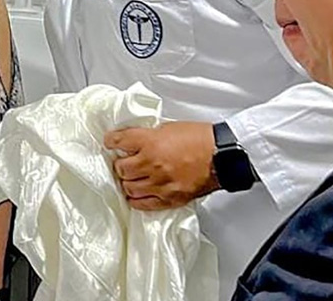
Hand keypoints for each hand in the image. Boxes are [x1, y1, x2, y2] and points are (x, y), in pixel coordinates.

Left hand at [104, 121, 219, 210]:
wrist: (222, 155)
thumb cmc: (201, 139)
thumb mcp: (169, 128)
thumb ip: (148, 136)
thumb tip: (134, 142)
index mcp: (150, 142)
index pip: (119, 141)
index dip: (111, 141)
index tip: (110, 142)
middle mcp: (151, 163)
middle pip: (121, 168)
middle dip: (120, 164)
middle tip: (124, 162)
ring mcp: (159, 183)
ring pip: (128, 187)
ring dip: (128, 182)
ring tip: (132, 177)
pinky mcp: (169, 198)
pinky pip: (142, 203)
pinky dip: (136, 199)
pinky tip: (137, 193)